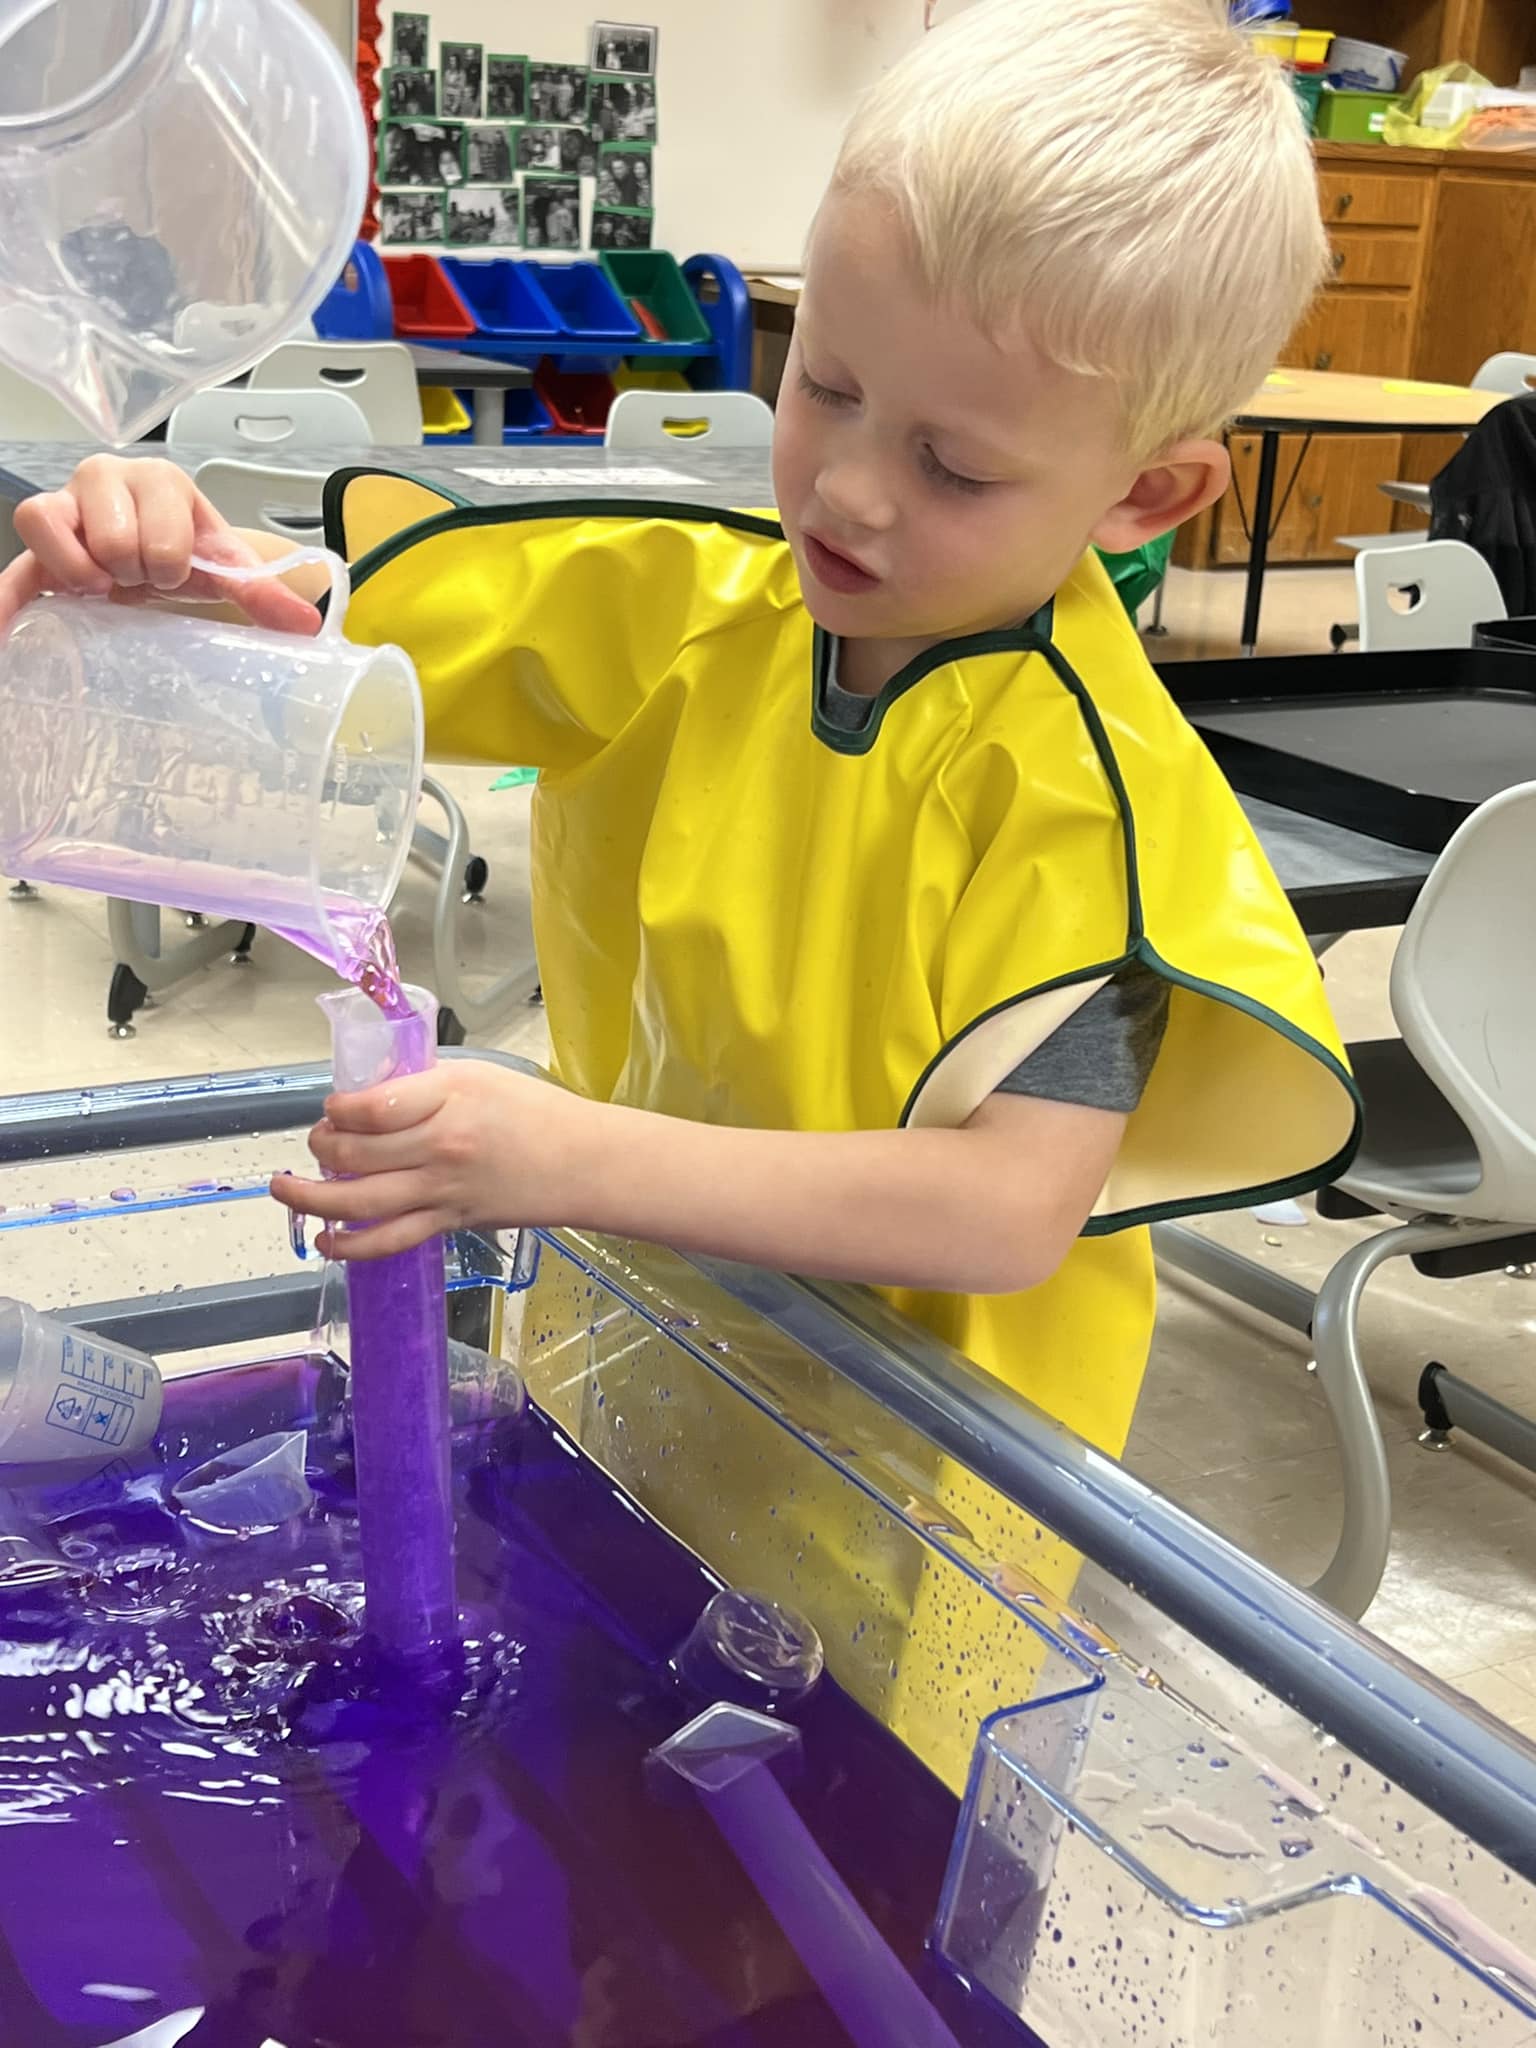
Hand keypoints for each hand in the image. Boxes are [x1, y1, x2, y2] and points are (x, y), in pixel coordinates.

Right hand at [0, 454, 321, 635]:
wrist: (164, 558)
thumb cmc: (189, 554)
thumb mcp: (226, 569)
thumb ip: (262, 591)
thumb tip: (305, 624)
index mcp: (160, 481)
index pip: (159, 524)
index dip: (168, 560)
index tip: (174, 575)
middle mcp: (106, 480)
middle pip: (107, 529)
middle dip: (129, 566)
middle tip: (139, 581)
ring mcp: (65, 507)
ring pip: (45, 519)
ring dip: (76, 569)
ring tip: (100, 590)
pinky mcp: (39, 544)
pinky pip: (14, 562)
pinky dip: (7, 597)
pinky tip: (2, 626)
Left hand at [270, 1061, 599, 1260]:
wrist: (581, 1163)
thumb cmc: (533, 1111)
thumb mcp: (476, 1075)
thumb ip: (419, 1081)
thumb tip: (367, 1090)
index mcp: (447, 1099)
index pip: (369, 1106)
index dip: (337, 1107)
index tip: (335, 1105)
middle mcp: (438, 1147)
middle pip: (353, 1153)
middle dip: (320, 1145)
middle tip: (318, 1140)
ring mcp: (440, 1191)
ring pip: (357, 1202)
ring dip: (310, 1198)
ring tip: (285, 1188)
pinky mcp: (446, 1223)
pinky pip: (388, 1241)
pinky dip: (349, 1245)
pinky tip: (325, 1239)